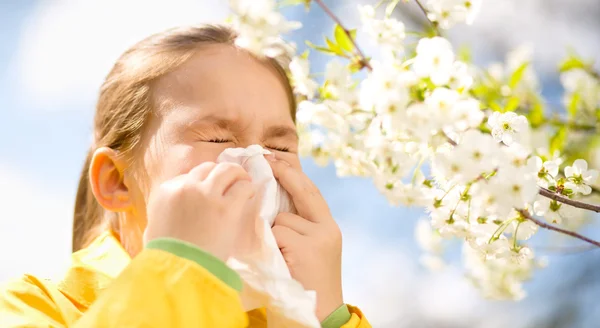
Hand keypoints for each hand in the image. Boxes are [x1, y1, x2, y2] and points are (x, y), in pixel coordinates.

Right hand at [143, 161, 259, 260]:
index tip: (209, 190)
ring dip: (237, 175)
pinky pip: (243, 187)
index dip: (201, 182)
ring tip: (244, 182)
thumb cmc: (164, 256)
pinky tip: (249, 196)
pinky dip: (247, 188)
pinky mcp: (227, 207)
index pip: (188, 176)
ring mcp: (207, 194)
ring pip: (227, 170)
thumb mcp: (154, 229)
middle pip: (208, 169)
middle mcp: (185, 187)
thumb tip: (169, 216)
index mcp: (165, 191)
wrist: (178, 270)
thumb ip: (162, 215)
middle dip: (219, 174)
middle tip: (230, 182)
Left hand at [267, 157, 343, 320]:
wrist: (318, 319)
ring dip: (270, 230)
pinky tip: (275, 259)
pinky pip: (277, 232)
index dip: (292, 173)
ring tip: (275, 252)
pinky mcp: (306, 249)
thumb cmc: (305, 286)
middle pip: (304, 190)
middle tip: (263, 158)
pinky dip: (269, 242)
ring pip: (282, 218)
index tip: (273, 159)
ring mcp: (318, 238)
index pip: (310, 192)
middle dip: (283, 172)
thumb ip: (296, 228)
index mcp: (329, 228)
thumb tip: (269, 200)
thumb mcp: (307, 252)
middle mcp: (327, 229)